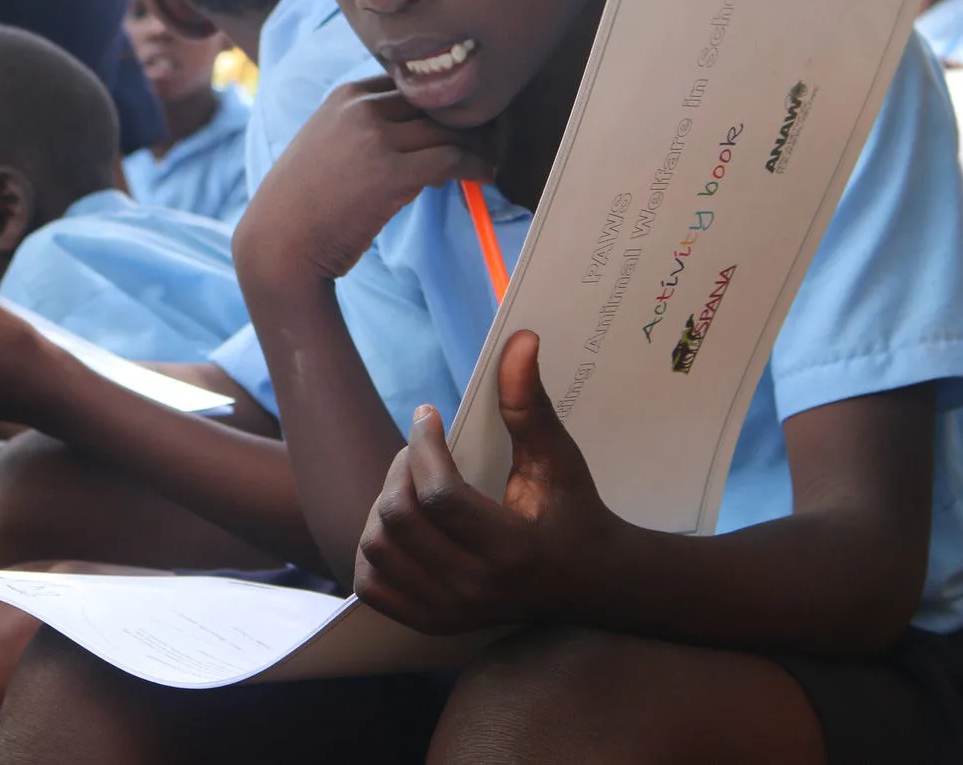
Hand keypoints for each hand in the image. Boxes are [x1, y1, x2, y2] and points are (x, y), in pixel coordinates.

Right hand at [235, 75, 496, 284]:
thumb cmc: (301, 202)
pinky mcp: (391, 173)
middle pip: (434, 103)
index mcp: (346, 96)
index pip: (411, 85)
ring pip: (448, 130)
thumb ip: (361, 127)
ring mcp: (375, 138)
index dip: (440, 103)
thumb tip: (414, 132)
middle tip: (488, 138)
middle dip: (466, 120)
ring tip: (490, 160)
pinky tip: (485, 177)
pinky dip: (476, 166)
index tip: (461, 120)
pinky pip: (451, 159)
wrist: (278, 241)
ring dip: (478, 145)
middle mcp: (360, 108)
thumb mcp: (325, 144)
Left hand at [353, 331, 615, 634]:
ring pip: (377, 548)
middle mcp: (477, 588)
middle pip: (399, 518)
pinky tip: (400, 523)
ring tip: (410, 481)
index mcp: (511, 549)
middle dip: (400, 468)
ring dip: (383, 504)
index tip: (427, 414)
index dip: (423, 445)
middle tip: (418, 447)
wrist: (590, 583)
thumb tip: (519, 338)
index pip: (438, 495)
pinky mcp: (432, 623)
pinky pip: (372, 584)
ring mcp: (450, 612)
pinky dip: (373, 550)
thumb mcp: (558, 456)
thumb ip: (530, 402)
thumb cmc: (573, 511)